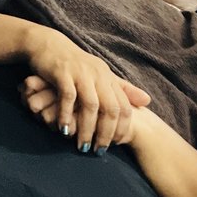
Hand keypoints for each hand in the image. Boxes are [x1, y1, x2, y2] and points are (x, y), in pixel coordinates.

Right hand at [22, 24, 150, 152]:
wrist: (48, 45)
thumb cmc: (75, 66)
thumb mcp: (101, 75)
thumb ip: (123, 89)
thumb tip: (148, 101)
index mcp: (109, 77)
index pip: (124, 106)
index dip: (121, 127)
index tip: (115, 145)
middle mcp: (98, 74)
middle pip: (110, 107)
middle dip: (106, 132)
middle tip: (99, 150)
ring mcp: (81, 73)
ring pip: (90, 105)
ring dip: (87, 128)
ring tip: (82, 146)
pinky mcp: (62, 73)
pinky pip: (68, 97)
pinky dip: (66, 115)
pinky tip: (64, 130)